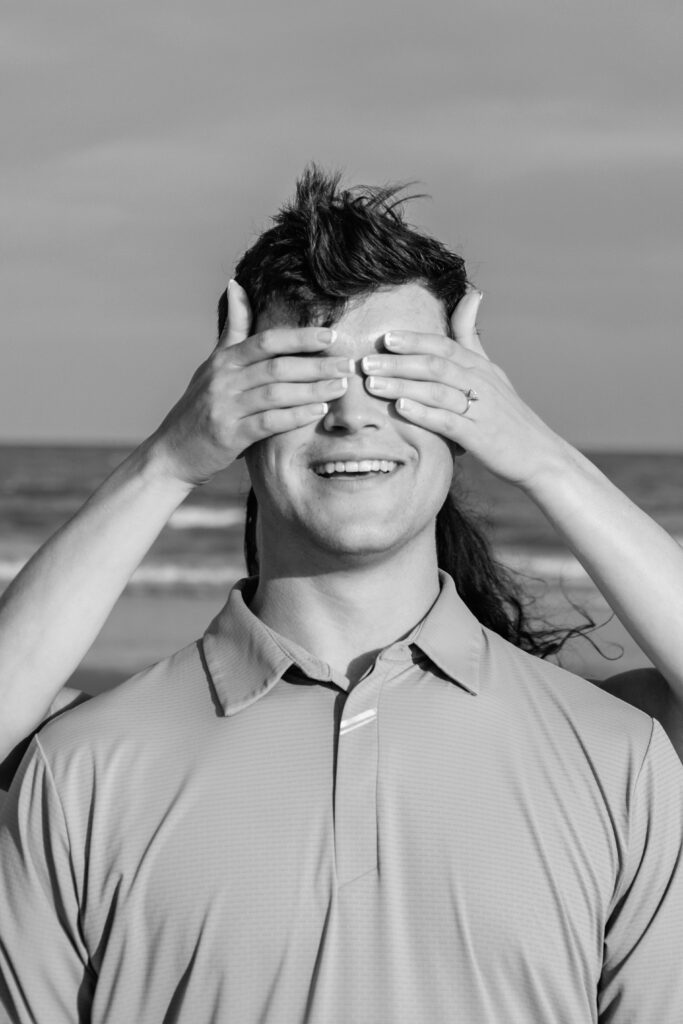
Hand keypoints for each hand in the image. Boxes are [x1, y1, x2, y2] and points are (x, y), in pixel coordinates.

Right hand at [149, 281, 350, 485]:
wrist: (172, 452)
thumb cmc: (198, 408)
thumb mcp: (213, 365)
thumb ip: (232, 329)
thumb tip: (236, 285)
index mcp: (223, 360)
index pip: (267, 341)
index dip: (301, 337)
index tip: (332, 336)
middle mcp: (223, 380)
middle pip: (277, 366)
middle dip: (317, 364)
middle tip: (348, 364)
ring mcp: (225, 407)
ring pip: (276, 393)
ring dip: (313, 389)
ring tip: (340, 387)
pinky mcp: (229, 435)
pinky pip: (268, 423)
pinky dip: (296, 416)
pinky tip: (319, 411)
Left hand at [361, 289, 569, 490]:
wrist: (539, 455)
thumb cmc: (507, 415)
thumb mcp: (492, 371)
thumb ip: (471, 338)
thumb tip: (472, 294)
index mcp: (480, 367)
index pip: (444, 346)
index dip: (414, 340)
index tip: (385, 338)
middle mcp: (481, 383)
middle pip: (435, 364)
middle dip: (398, 362)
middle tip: (365, 361)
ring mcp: (480, 409)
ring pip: (437, 390)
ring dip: (402, 384)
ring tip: (372, 383)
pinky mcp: (479, 436)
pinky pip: (448, 421)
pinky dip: (423, 413)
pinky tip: (400, 408)